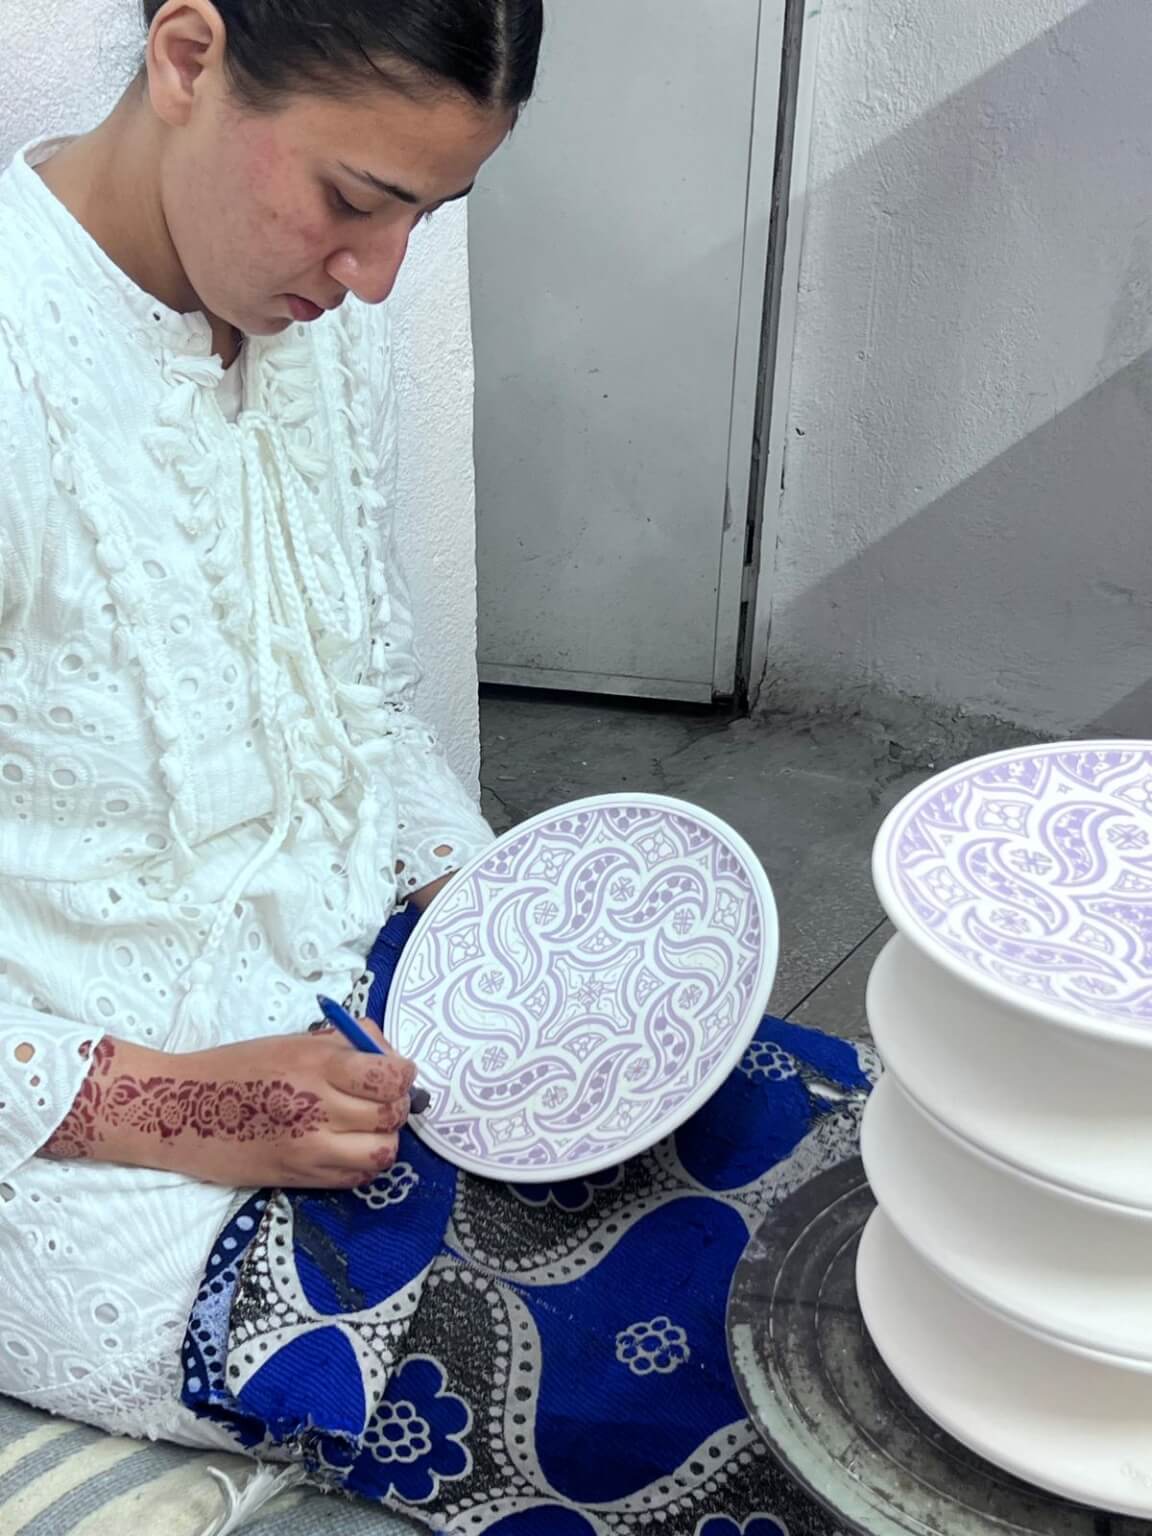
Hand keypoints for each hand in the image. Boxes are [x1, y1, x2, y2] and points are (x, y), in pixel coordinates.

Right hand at [39, 1023, 416, 1189]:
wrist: (179, 1111)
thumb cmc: (237, 1067)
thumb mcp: (292, 1041)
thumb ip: (343, 1046)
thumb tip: (388, 1054)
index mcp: (315, 1064)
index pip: (389, 1076)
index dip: (402, 1073)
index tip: (396, 1071)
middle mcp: (316, 1108)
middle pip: (390, 1114)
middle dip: (395, 1104)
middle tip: (379, 1098)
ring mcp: (308, 1149)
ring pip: (381, 1153)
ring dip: (383, 1138)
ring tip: (365, 1126)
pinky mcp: (299, 1178)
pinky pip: (355, 1178)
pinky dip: (362, 1163)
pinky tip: (346, 1146)